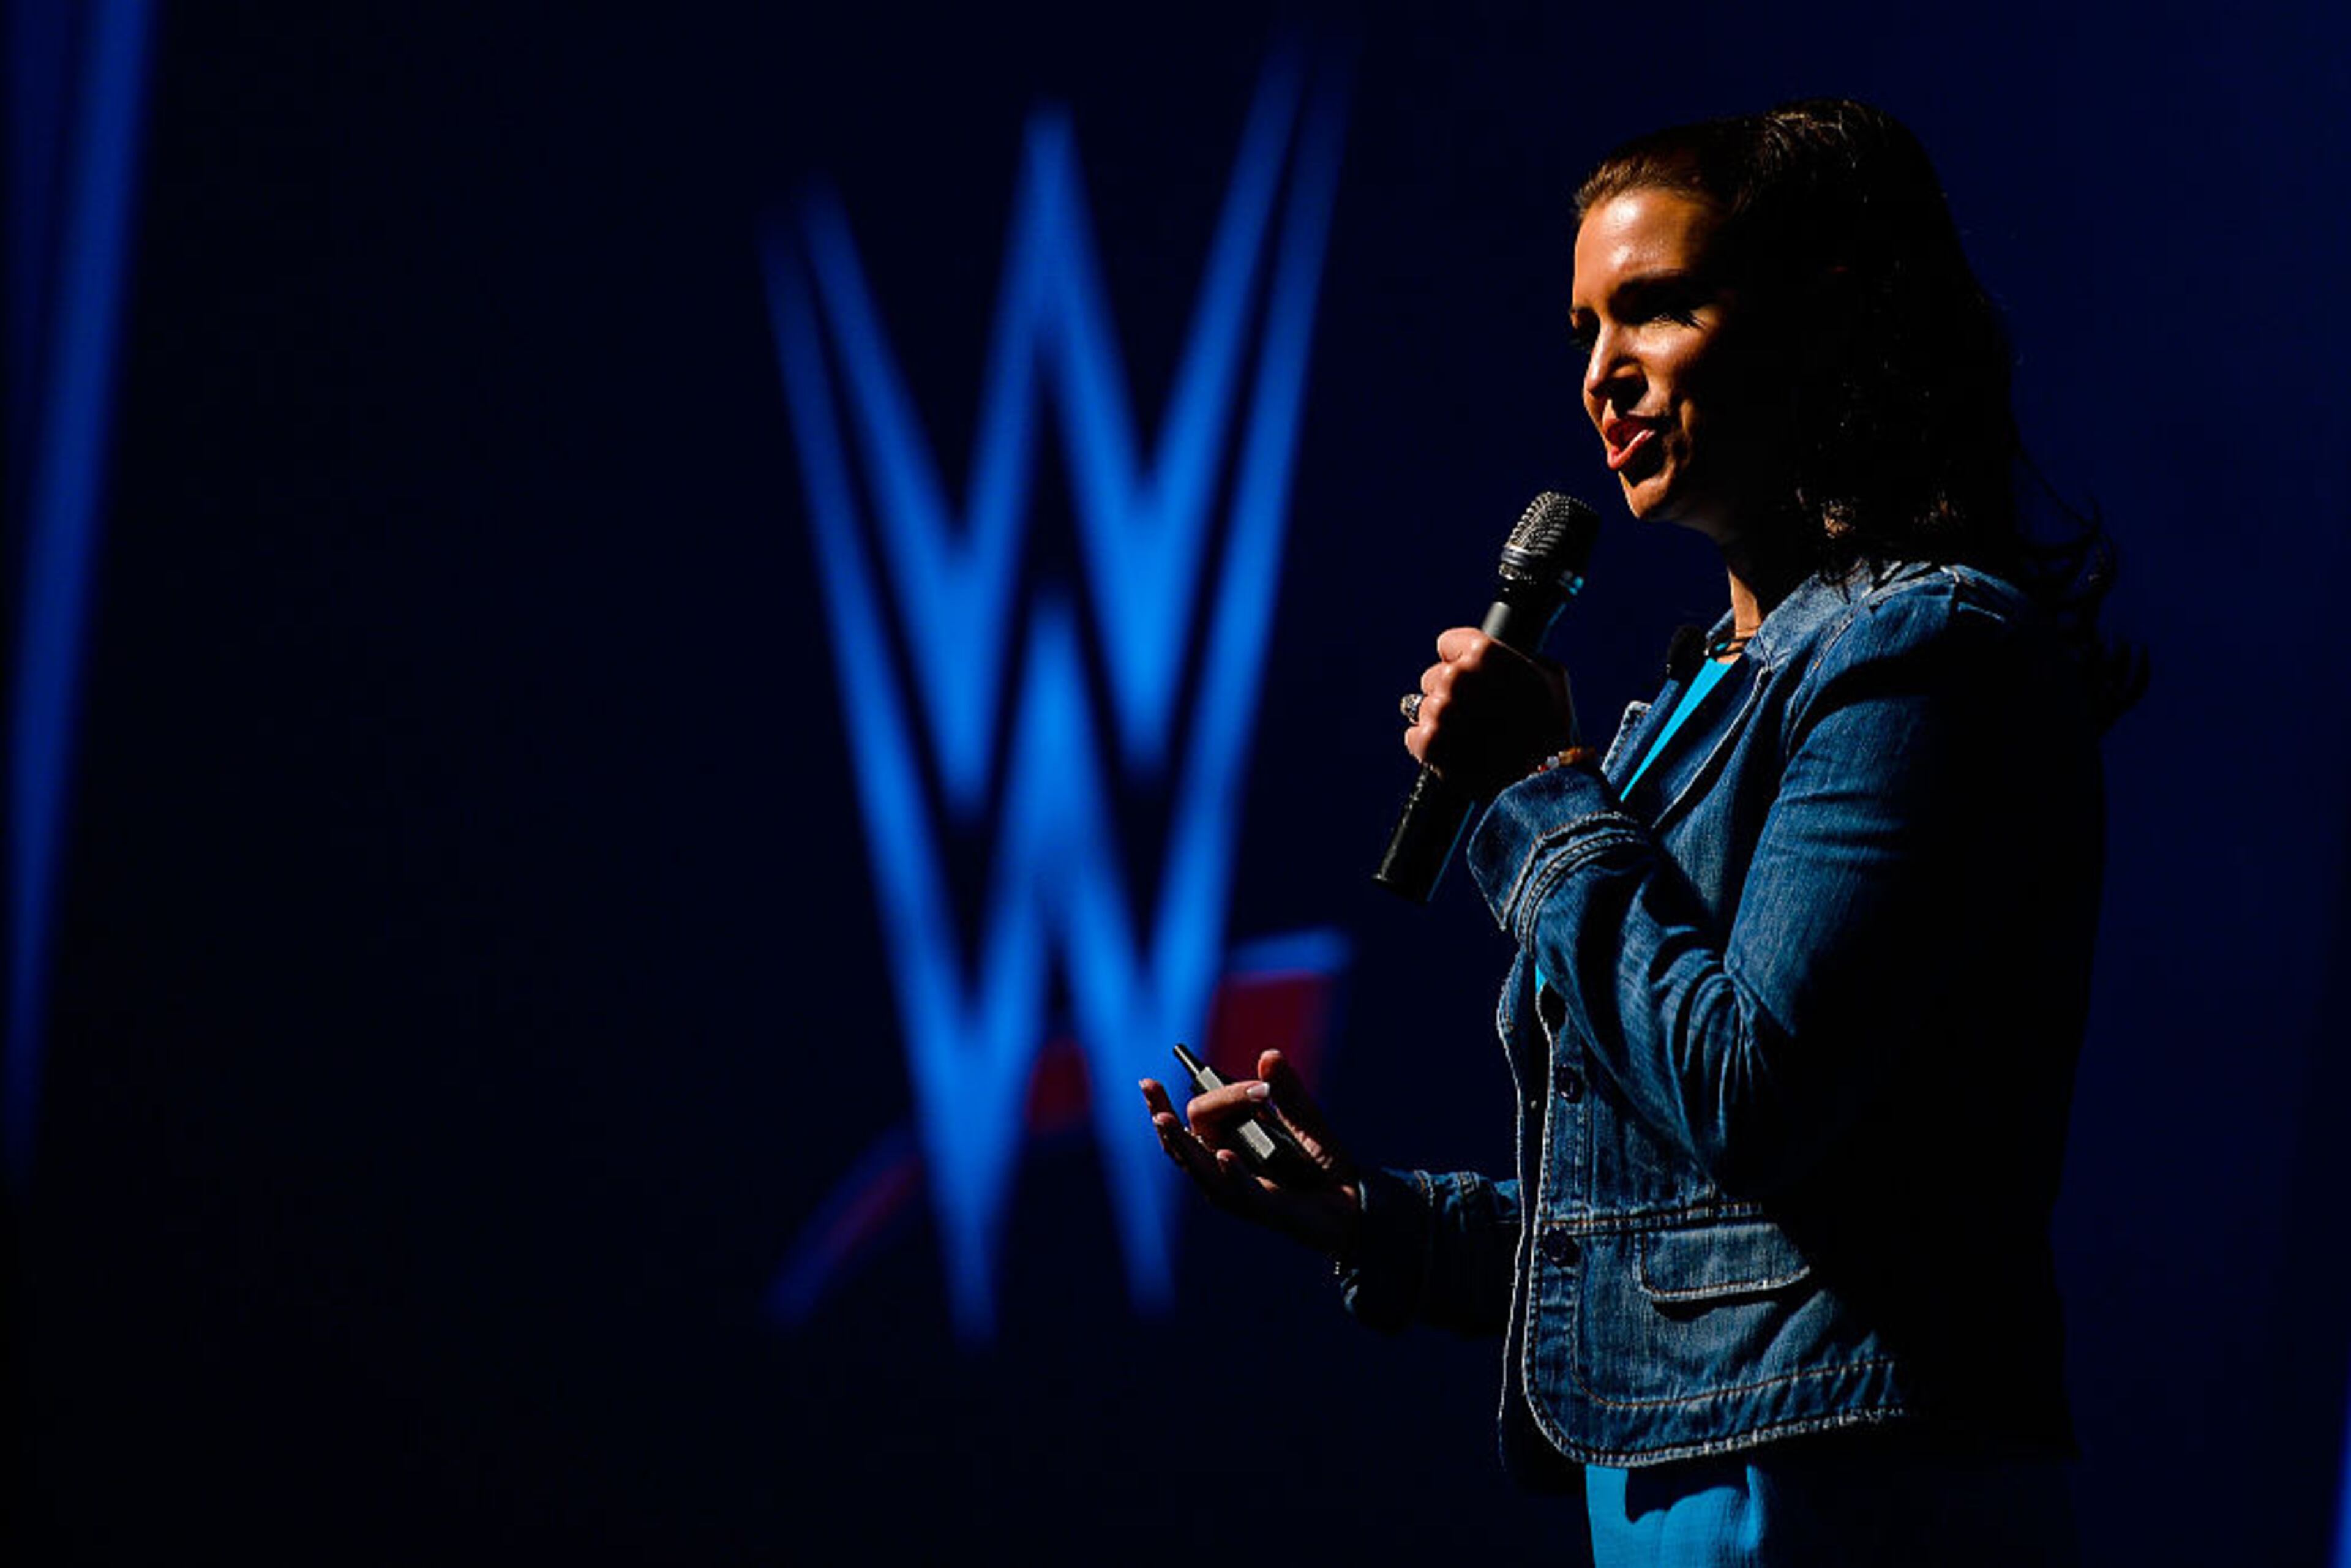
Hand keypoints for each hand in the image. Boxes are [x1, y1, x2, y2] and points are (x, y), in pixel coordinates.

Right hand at [1138, 1050, 1363, 1256]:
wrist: (1355, 1200)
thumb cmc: (1322, 1162)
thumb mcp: (1306, 1118)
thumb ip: (1287, 1090)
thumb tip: (1269, 1055)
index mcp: (1227, 1142)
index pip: (1197, 1117)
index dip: (1207, 1095)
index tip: (1211, 1083)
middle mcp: (1225, 1167)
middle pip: (1186, 1141)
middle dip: (1165, 1114)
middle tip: (1150, 1088)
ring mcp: (1239, 1191)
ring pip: (1199, 1169)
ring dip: (1180, 1144)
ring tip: (1163, 1120)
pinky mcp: (1264, 1209)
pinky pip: (1241, 1193)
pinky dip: (1230, 1174)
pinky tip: (1222, 1156)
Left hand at [1406, 628, 1575, 797]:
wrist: (1545, 781)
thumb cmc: (1554, 730)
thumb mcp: (1553, 679)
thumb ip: (1525, 660)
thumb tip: (1515, 659)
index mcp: (1484, 653)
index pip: (1448, 644)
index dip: (1460, 661)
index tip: (1470, 677)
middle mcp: (1457, 676)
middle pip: (1434, 677)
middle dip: (1451, 694)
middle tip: (1475, 715)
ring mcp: (1440, 710)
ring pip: (1423, 708)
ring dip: (1441, 722)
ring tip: (1469, 738)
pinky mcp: (1427, 743)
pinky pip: (1414, 737)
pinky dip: (1428, 746)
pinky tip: (1451, 753)